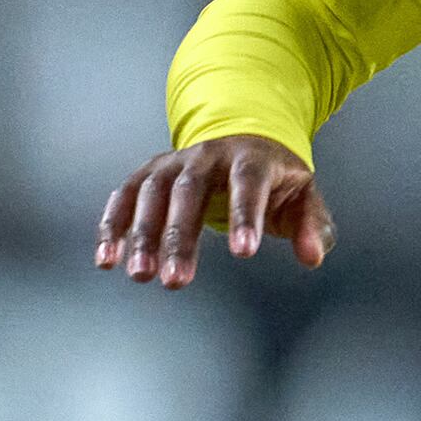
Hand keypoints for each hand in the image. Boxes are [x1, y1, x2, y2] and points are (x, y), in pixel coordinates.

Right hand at [98, 136, 329, 287]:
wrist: (243, 138)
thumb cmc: (275, 177)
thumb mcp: (302, 196)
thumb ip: (311, 225)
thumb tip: (313, 257)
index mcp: (250, 157)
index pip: (248, 182)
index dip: (245, 215)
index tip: (244, 253)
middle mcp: (207, 155)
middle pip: (189, 192)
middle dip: (181, 237)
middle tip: (176, 283)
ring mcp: (173, 162)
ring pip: (151, 194)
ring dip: (142, 236)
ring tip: (140, 276)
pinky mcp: (149, 174)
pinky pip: (125, 197)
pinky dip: (113, 225)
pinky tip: (107, 259)